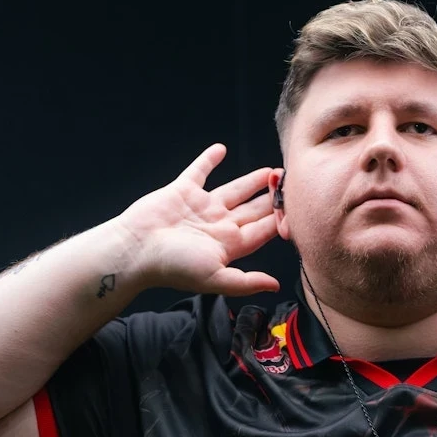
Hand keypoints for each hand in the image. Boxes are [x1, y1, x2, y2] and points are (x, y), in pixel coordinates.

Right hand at [115, 143, 280, 295]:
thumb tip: (275, 286)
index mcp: (229, 245)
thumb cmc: (173, 266)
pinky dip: (209, 160)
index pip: (262, 231)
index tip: (299, 208)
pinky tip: (221, 149)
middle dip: (272, 199)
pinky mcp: (182, 191)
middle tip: (292, 183)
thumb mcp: (215, 277)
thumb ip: (246, 282)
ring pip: (234, 190)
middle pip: (253, 210)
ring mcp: (201, 207)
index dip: (280, 220)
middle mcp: (218, 225)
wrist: (136, 249)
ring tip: (271, 171)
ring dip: (252, 181)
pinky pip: (199, 171)